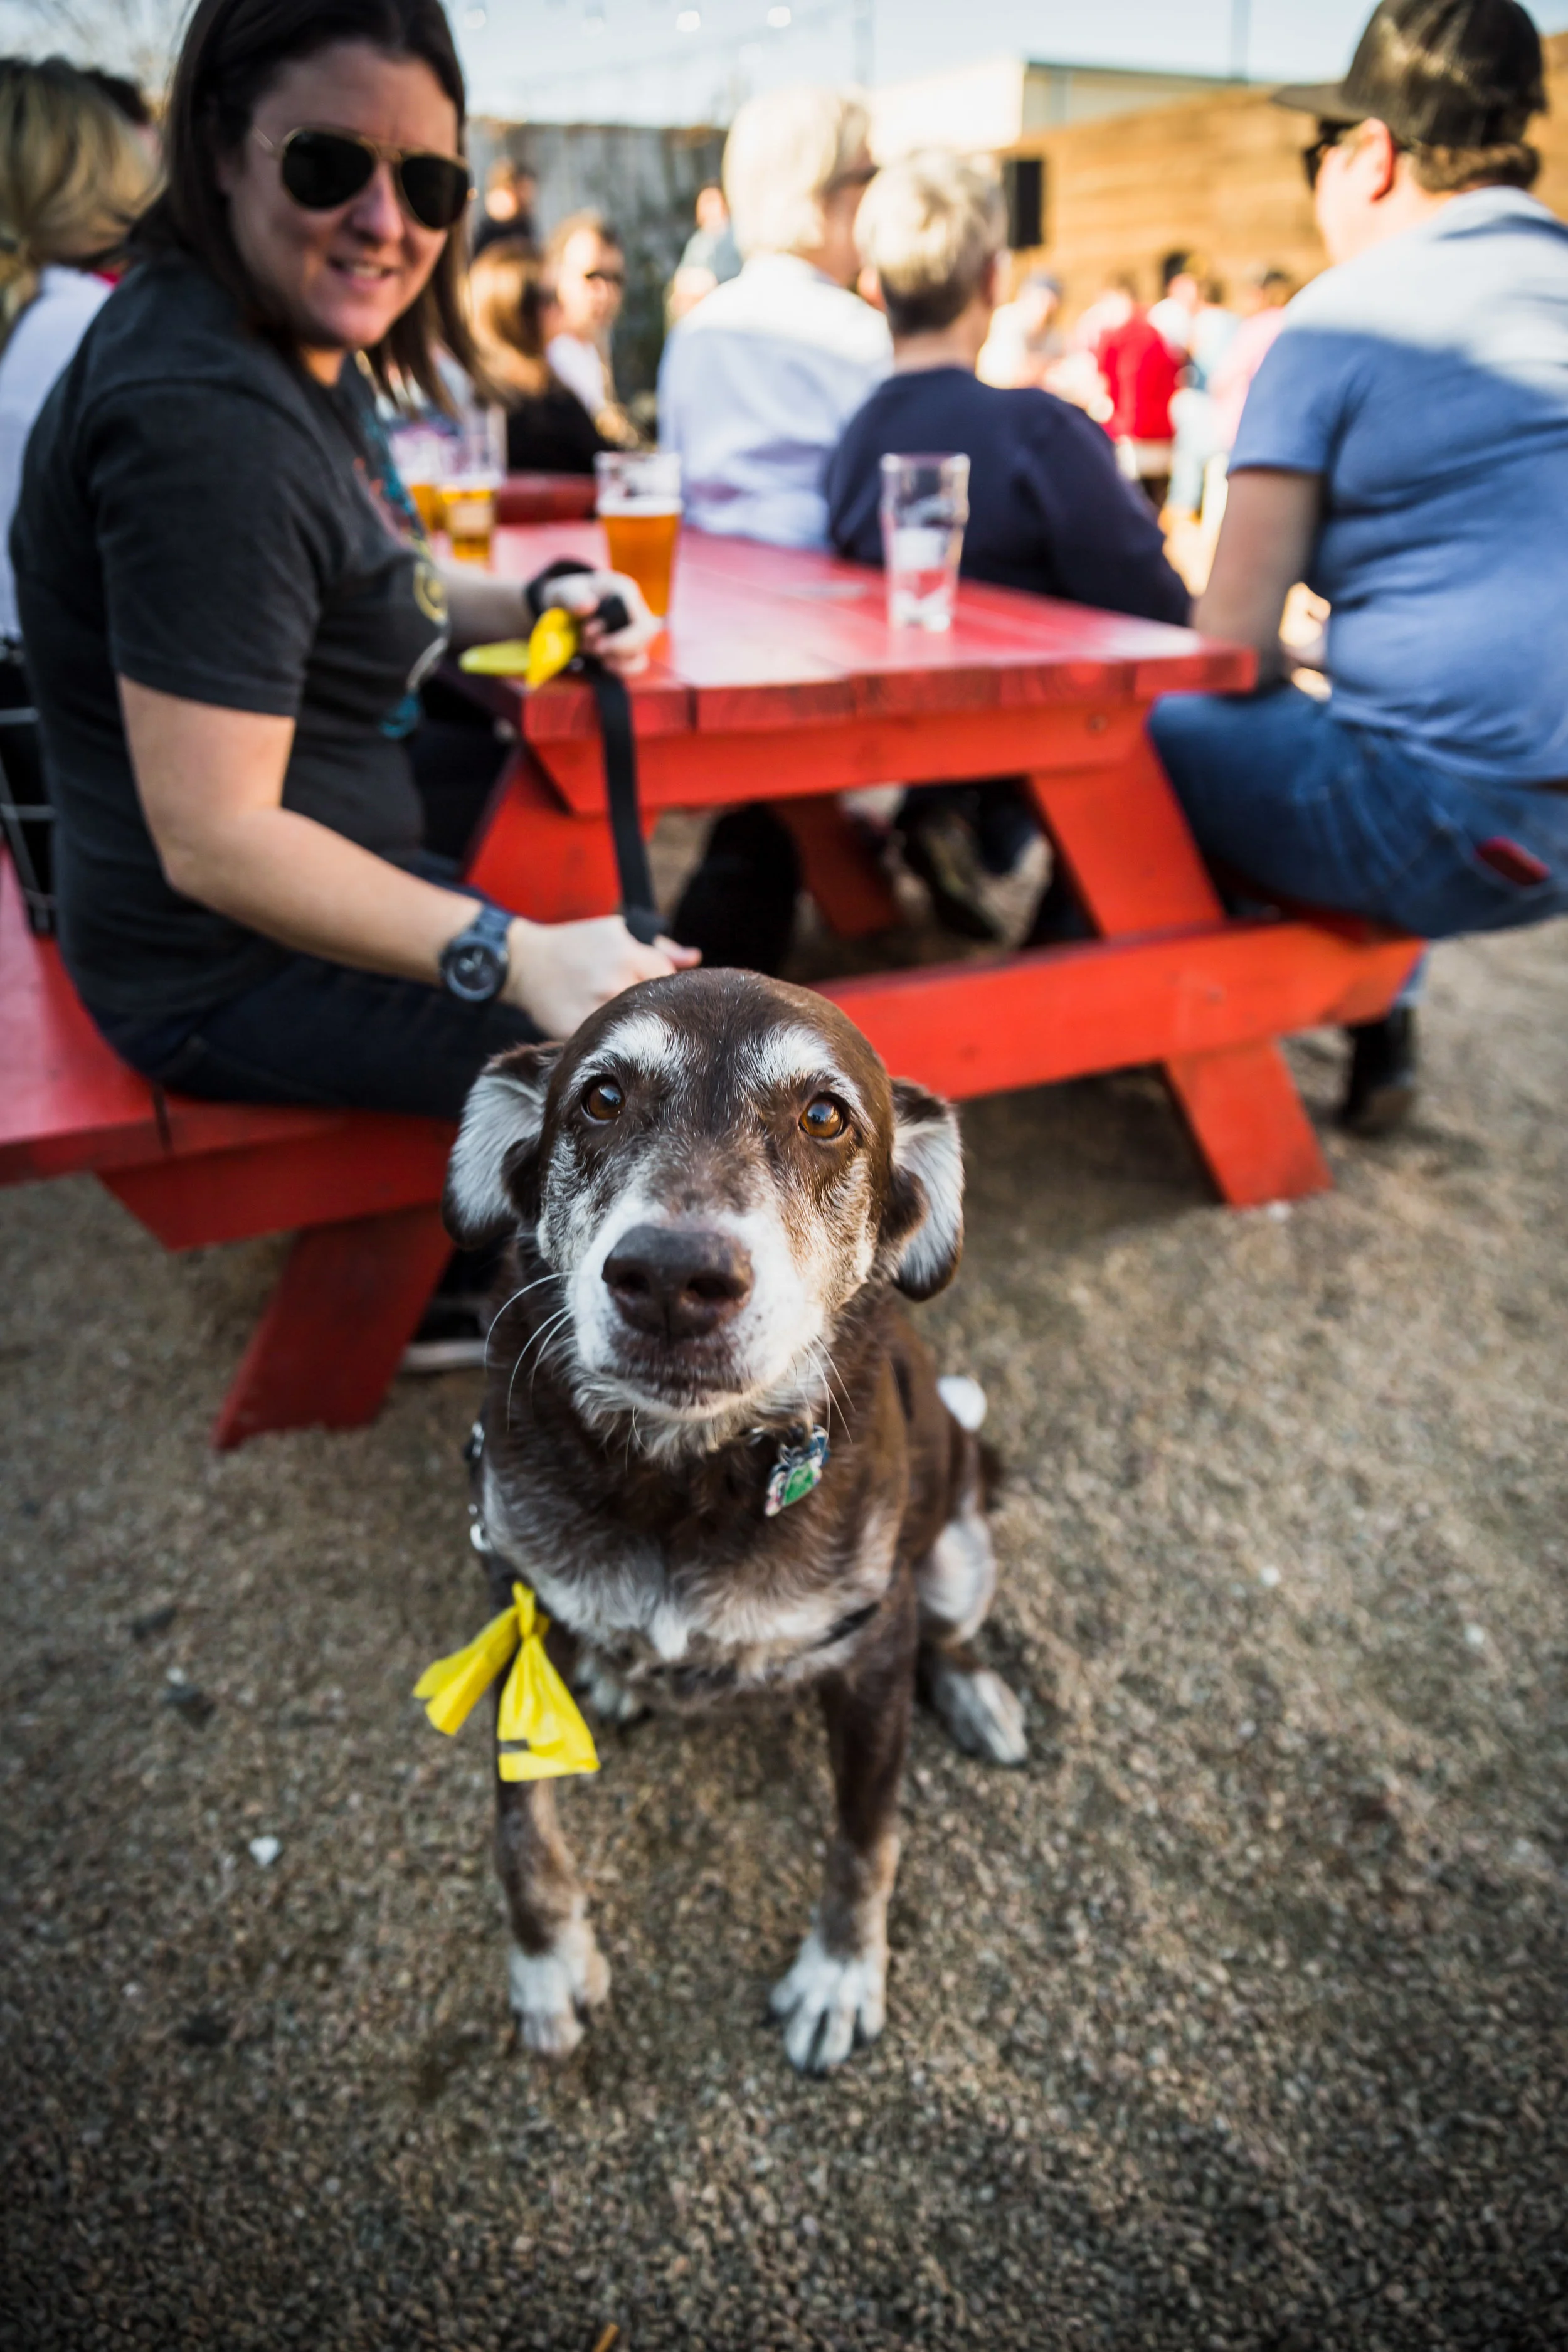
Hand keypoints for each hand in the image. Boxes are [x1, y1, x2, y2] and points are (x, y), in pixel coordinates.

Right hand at [502, 913, 698, 1037]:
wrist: (525, 962)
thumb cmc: (576, 945)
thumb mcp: (616, 932)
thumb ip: (659, 948)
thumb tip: (694, 959)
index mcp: (628, 954)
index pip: (668, 980)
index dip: (663, 986)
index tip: (651, 990)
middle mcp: (614, 982)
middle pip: (653, 1007)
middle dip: (648, 1008)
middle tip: (633, 1007)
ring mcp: (594, 1009)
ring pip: (632, 1029)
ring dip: (629, 1028)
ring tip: (616, 1018)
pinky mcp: (575, 1031)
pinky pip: (604, 1043)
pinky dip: (607, 1040)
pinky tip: (600, 1032)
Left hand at [547, 569, 660, 675]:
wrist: (571, 611)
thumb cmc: (572, 598)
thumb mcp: (565, 592)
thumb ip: (573, 597)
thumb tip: (588, 607)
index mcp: (623, 590)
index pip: (631, 607)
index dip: (609, 623)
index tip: (586, 631)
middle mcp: (637, 610)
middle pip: (643, 633)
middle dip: (615, 645)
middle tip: (589, 646)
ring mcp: (639, 632)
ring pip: (640, 652)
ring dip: (613, 658)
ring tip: (590, 651)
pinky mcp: (635, 650)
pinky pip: (638, 665)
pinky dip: (620, 669)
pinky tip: (603, 664)